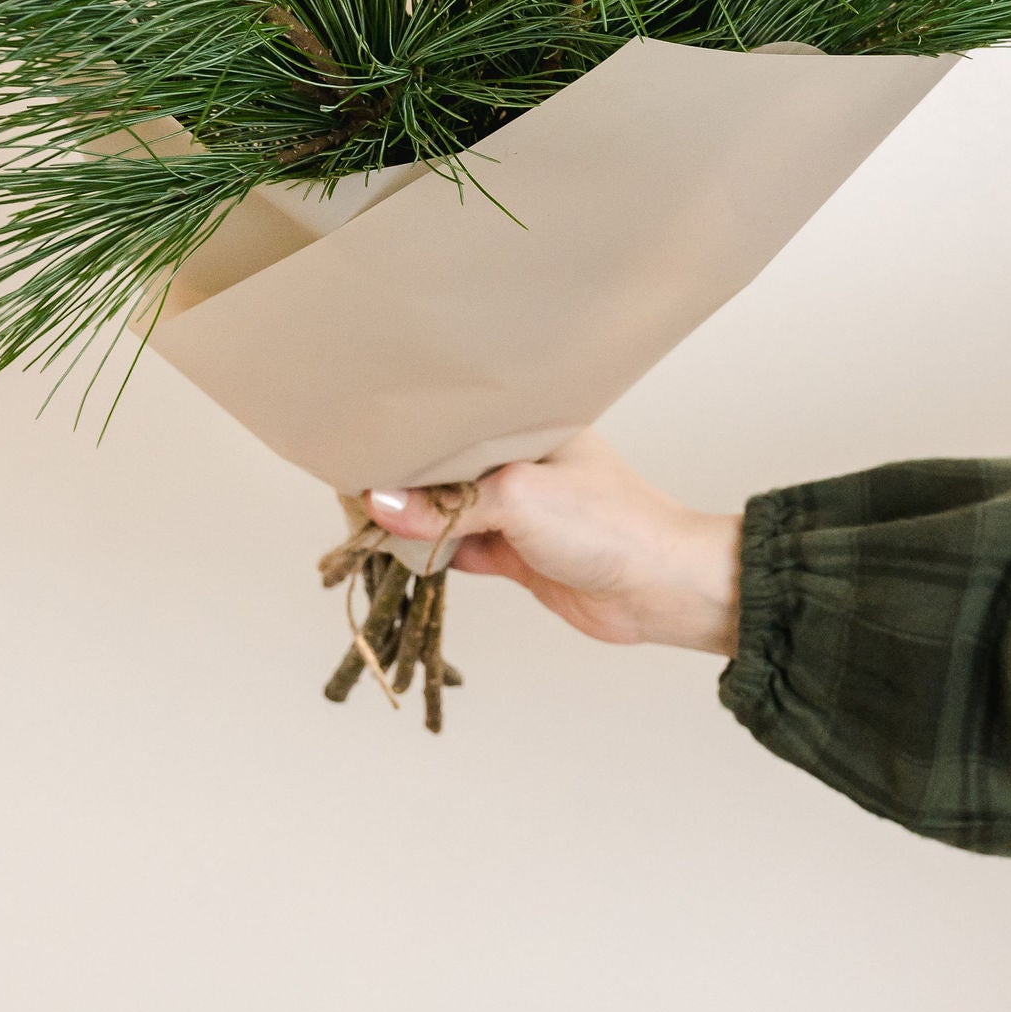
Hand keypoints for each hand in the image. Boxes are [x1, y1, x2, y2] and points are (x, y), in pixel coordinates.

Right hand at [363, 432, 741, 655]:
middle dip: (406, 478)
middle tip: (351, 483)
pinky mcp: (518, 553)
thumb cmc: (608, 523)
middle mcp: (522, 462)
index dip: (412, 433)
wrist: (659, 588)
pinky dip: (433, 552)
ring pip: (451, 510)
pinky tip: (401, 551)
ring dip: (416, 520)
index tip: (363, 441)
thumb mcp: (518, 499)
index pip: (456, 423)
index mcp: (530, 426)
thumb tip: (379, 504)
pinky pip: (462, 548)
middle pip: (448, 468)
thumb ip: (447, 503)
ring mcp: (520, 510)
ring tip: (364, 519)